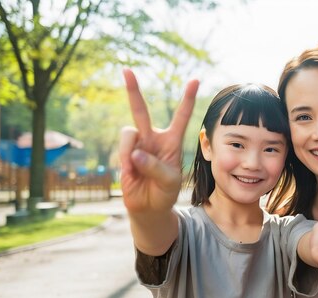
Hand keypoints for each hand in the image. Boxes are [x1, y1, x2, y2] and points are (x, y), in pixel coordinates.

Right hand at [119, 68, 198, 213]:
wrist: (149, 208)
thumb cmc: (165, 192)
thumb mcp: (169, 181)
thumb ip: (155, 166)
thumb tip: (136, 153)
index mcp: (172, 141)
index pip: (181, 116)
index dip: (187, 99)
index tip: (195, 80)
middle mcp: (153, 139)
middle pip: (141, 110)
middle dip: (133, 90)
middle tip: (126, 69)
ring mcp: (137, 146)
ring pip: (128, 133)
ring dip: (130, 151)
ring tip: (135, 169)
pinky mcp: (124, 155)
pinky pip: (122, 151)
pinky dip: (126, 162)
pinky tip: (131, 175)